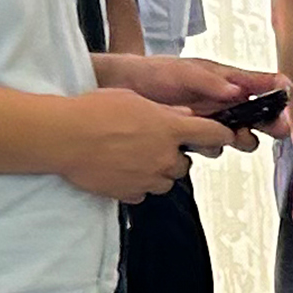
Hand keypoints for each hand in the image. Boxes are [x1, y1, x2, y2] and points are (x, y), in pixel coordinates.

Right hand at [63, 89, 228, 202]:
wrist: (66, 137)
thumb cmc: (95, 111)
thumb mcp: (134, 99)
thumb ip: (164, 111)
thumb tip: (181, 115)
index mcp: (170, 128)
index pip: (212, 134)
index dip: (221, 134)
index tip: (226, 135)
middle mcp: (165, 156)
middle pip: (184, 163)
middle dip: (173, 155)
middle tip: (149, 143)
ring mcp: (149, 178)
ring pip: (165, 180)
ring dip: (156, 171)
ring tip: (131, 157)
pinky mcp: (131, 193)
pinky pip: (142, 192)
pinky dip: (136, 184)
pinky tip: (118, 170)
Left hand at [97, 51, 281, 136]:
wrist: (125, 91)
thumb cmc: (156, 74)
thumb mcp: (185, 72)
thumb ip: (211, 82)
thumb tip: (237, 91)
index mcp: (227, 80)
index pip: (260, 84)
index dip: (277, 90)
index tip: (288, 95)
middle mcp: (224, 101)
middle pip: (259, 115)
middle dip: (270, 122)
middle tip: (278, 128)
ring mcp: (212, 120)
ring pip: (240, 135)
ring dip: (242, 139)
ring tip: (236, 136)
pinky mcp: (198, 136)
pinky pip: (215, 147)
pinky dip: (212, 147)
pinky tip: (201, 142)